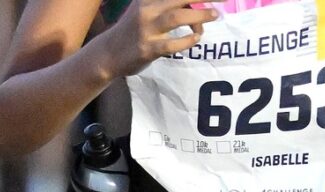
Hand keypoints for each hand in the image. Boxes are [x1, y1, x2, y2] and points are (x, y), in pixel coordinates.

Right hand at [102, 0, 220, 76]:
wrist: (109, 53)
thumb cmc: (133, 30)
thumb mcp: (146, 9)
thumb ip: (168, 5)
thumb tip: (197, 7)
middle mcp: (147, 8)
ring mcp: (146, 28)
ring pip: (177, 17)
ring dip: (199, 16)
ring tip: (215, 16)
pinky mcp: (147, 48)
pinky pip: (172, 44)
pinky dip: (187, 40)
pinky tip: (196, 39)